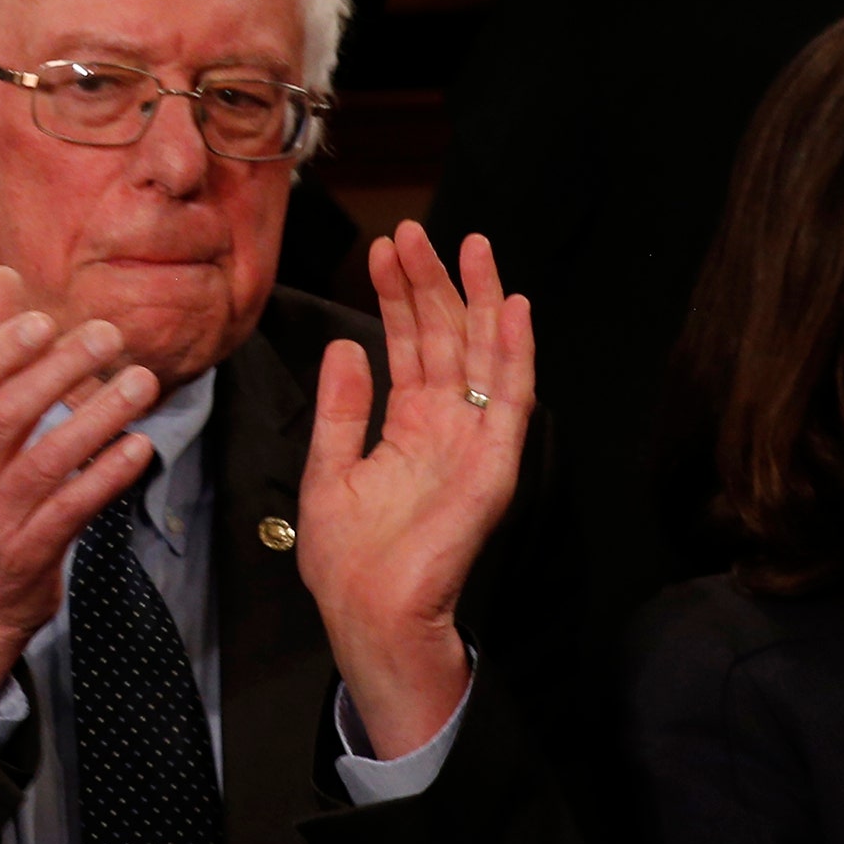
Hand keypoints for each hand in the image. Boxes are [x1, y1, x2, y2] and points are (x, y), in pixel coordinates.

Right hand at [0, 266, 158, 708]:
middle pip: (5, 415)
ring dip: (97, 418)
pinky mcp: (31, 552)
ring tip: (142, 383)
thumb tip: (6, 275)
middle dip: (58, 372)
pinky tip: (140, 446)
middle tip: (110, 336)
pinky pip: (73, 509)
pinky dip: (107, 475)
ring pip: (46, 461)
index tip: (45, 320)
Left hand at [297, 221, 535, 757]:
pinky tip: (511, 306)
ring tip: (468, 243)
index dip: (398, 297)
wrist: (369, 614)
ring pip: (484, 355)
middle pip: (447, 338)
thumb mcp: (329, 471)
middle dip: (432, 283)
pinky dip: (515, 352)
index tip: (380, 249)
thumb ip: (343, 409)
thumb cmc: (347, 559)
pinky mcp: (495, 464)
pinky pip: (512, 400)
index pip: (410, 346)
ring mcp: (475, 442)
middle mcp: (448, 426)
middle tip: (414, 229)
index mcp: (409, 427)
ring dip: (478, 299)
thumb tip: (347, 345)